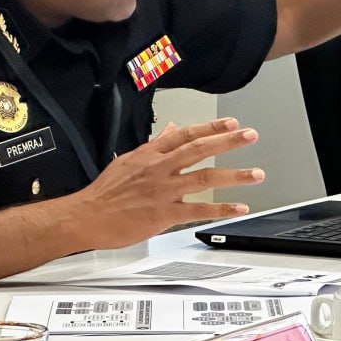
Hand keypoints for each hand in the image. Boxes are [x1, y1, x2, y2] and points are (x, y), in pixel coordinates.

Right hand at [67, 117, 263, 249]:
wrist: (84, 217)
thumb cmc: (104, 192)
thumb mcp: (128, 160)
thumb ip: (154, 145)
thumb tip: (171, 129)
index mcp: (151, 154)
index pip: (186, 135)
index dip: (211, 127)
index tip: (232, 123)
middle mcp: (160, 168)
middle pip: (200, 149)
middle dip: (228, 142)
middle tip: (251, 136)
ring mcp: (164, 191)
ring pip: (205, 178)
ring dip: (234, 176)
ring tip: (256, 174)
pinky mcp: (164, 214)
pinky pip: (198, 209)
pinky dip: (221, 209)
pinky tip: (238, 208)